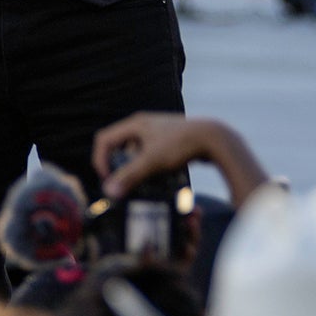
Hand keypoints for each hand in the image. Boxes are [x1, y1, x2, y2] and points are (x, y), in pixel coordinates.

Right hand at [94, 112, 268, 207]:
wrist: (215, 138)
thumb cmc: (181, 145)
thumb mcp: (152, 162)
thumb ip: (129, 176)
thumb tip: (109, 191)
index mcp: (134, 124)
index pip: (104, 140)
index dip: (100, 159)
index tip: (109, 178)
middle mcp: (143, 124)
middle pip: (117, 145)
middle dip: (117, 165)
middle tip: (123, 181)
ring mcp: (156, 130)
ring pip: (134, 150)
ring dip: (133, 166)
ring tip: (141, 180)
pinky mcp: (168, 138)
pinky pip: (149, 152)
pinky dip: (148, 165)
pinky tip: (157, 176)